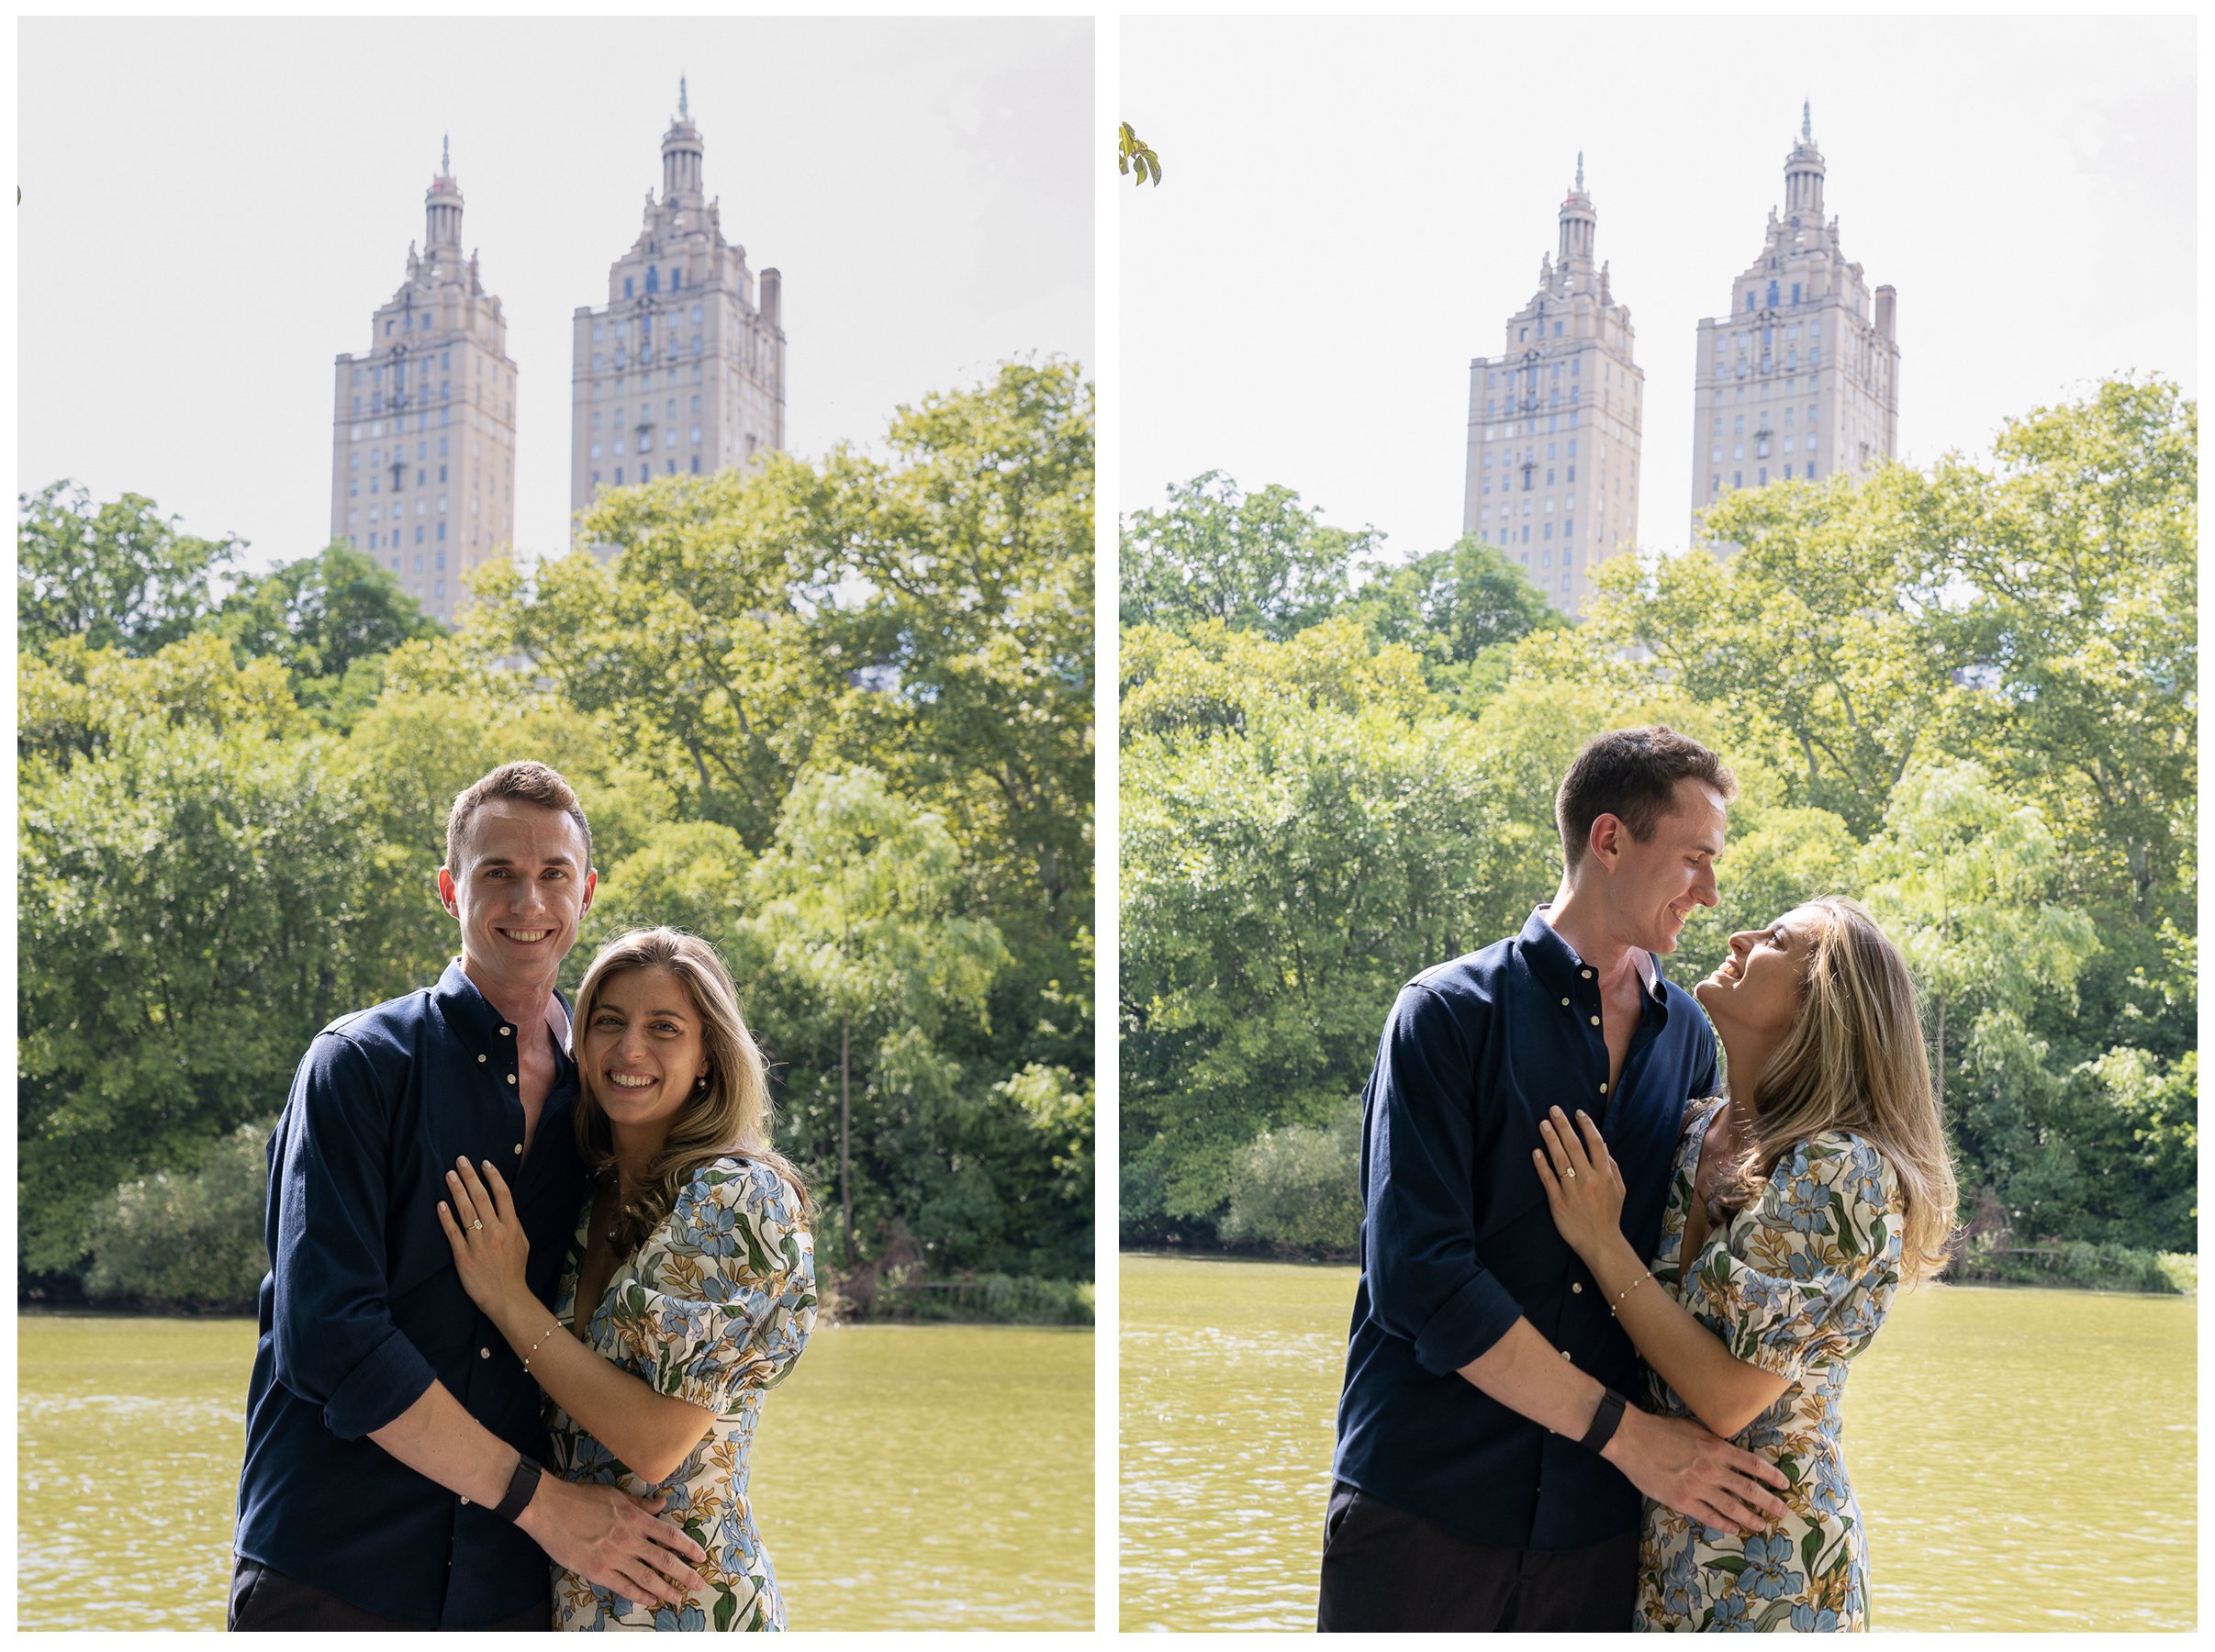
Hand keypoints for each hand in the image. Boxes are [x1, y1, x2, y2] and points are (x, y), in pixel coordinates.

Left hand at [437, 1156, 529, 1320]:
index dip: (493, 1177)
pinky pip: (453, 1232)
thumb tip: (504, 1208)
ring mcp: (478, 1243)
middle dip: (470, 1177)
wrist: (506, 1297)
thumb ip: (513, 1224)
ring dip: (457, 1190)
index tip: (484, 1163)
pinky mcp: (463, 1255)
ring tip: (450, 1175)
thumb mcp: (522, 1243)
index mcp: (511, 1227)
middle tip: (460, 1160)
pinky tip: (440, 1204)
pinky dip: (446, 1217)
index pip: (502, 1195)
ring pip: (466, 1210)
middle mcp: (495, 1231)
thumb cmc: (514, 1270)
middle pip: (482, 1197)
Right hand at [517, 1475, 710, 1609]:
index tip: (702, 1557)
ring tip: (679, 1598)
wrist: (550, 1508)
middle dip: (685, 1574)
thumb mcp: (616, 1494)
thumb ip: (640, 1503)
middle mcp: (630, 1539)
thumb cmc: (582, 1498)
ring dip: (666, 1589)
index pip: (671, 1535)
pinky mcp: (598, 1571)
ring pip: (647, 1577)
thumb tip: (662, 1503)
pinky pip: (623, 1586)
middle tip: (700, 1585)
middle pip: (664, 1560)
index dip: (689, 1548)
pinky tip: (650, 1601)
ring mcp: (614, 1557)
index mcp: (636, 1518)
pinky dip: (639, 1595)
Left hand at [1532, 1106, 1625, 1260]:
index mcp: (1605, 1175)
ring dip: (1550, 1139)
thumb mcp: (1619, 1189)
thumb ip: (1611, 1166)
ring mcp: (1572, 1190)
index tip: (1577, 1113)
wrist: (1600, 1241)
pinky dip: (1541, 1164)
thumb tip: (1602, 1146)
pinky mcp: (1558, 1201)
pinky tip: (1536, 1151)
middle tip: (1553, 1110)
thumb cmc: (1609, 1214)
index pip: (1595, 1143)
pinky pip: (1548, 1179)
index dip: (1586, 1126)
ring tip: (1543, 1124)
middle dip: (1563, 1125)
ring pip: (1559, 1159)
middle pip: (1573, 1146)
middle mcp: (1588, 1179)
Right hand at [1603, 1406, 1792, 1535]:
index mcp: (1716, 1448)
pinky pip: (1709, 1516)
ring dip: (1751, 1517)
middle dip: (1770, 1501)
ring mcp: (1698, 1487)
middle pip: (1749, 1489)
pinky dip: (1724, 1523)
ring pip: (1732, 1506)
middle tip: (1784, 1511)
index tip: (1784, 1484)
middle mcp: (1713, 1469)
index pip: (1753, 1464)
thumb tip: (1729, 1450)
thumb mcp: (1694, 1427)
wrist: (1631, 1439)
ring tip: (1762, 1524)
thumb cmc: (1661, 1430)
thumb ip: (1713, 1441)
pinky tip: (1733, 1528)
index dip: (1771, 1475)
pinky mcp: (1683, 1500)